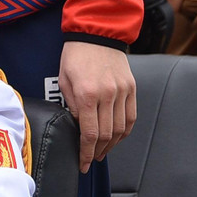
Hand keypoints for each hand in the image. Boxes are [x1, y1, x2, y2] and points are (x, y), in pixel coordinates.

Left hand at [59, 40, 136, 170]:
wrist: (97, 34)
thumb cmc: (75, 56)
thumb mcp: (64, 80)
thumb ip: (72, 105)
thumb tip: (80, 126)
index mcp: (87, 93)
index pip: (89, 133)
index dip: (86, 152)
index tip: (83, 163)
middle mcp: (107, 95)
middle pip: (107, 135)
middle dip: (98, 152)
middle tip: (91, 159)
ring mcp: (122, 92)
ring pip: (121, 129)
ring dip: (112, 144)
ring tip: (102, 151)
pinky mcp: (132, 89)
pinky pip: (131, 117)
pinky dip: (124, 132)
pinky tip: (116, 138)